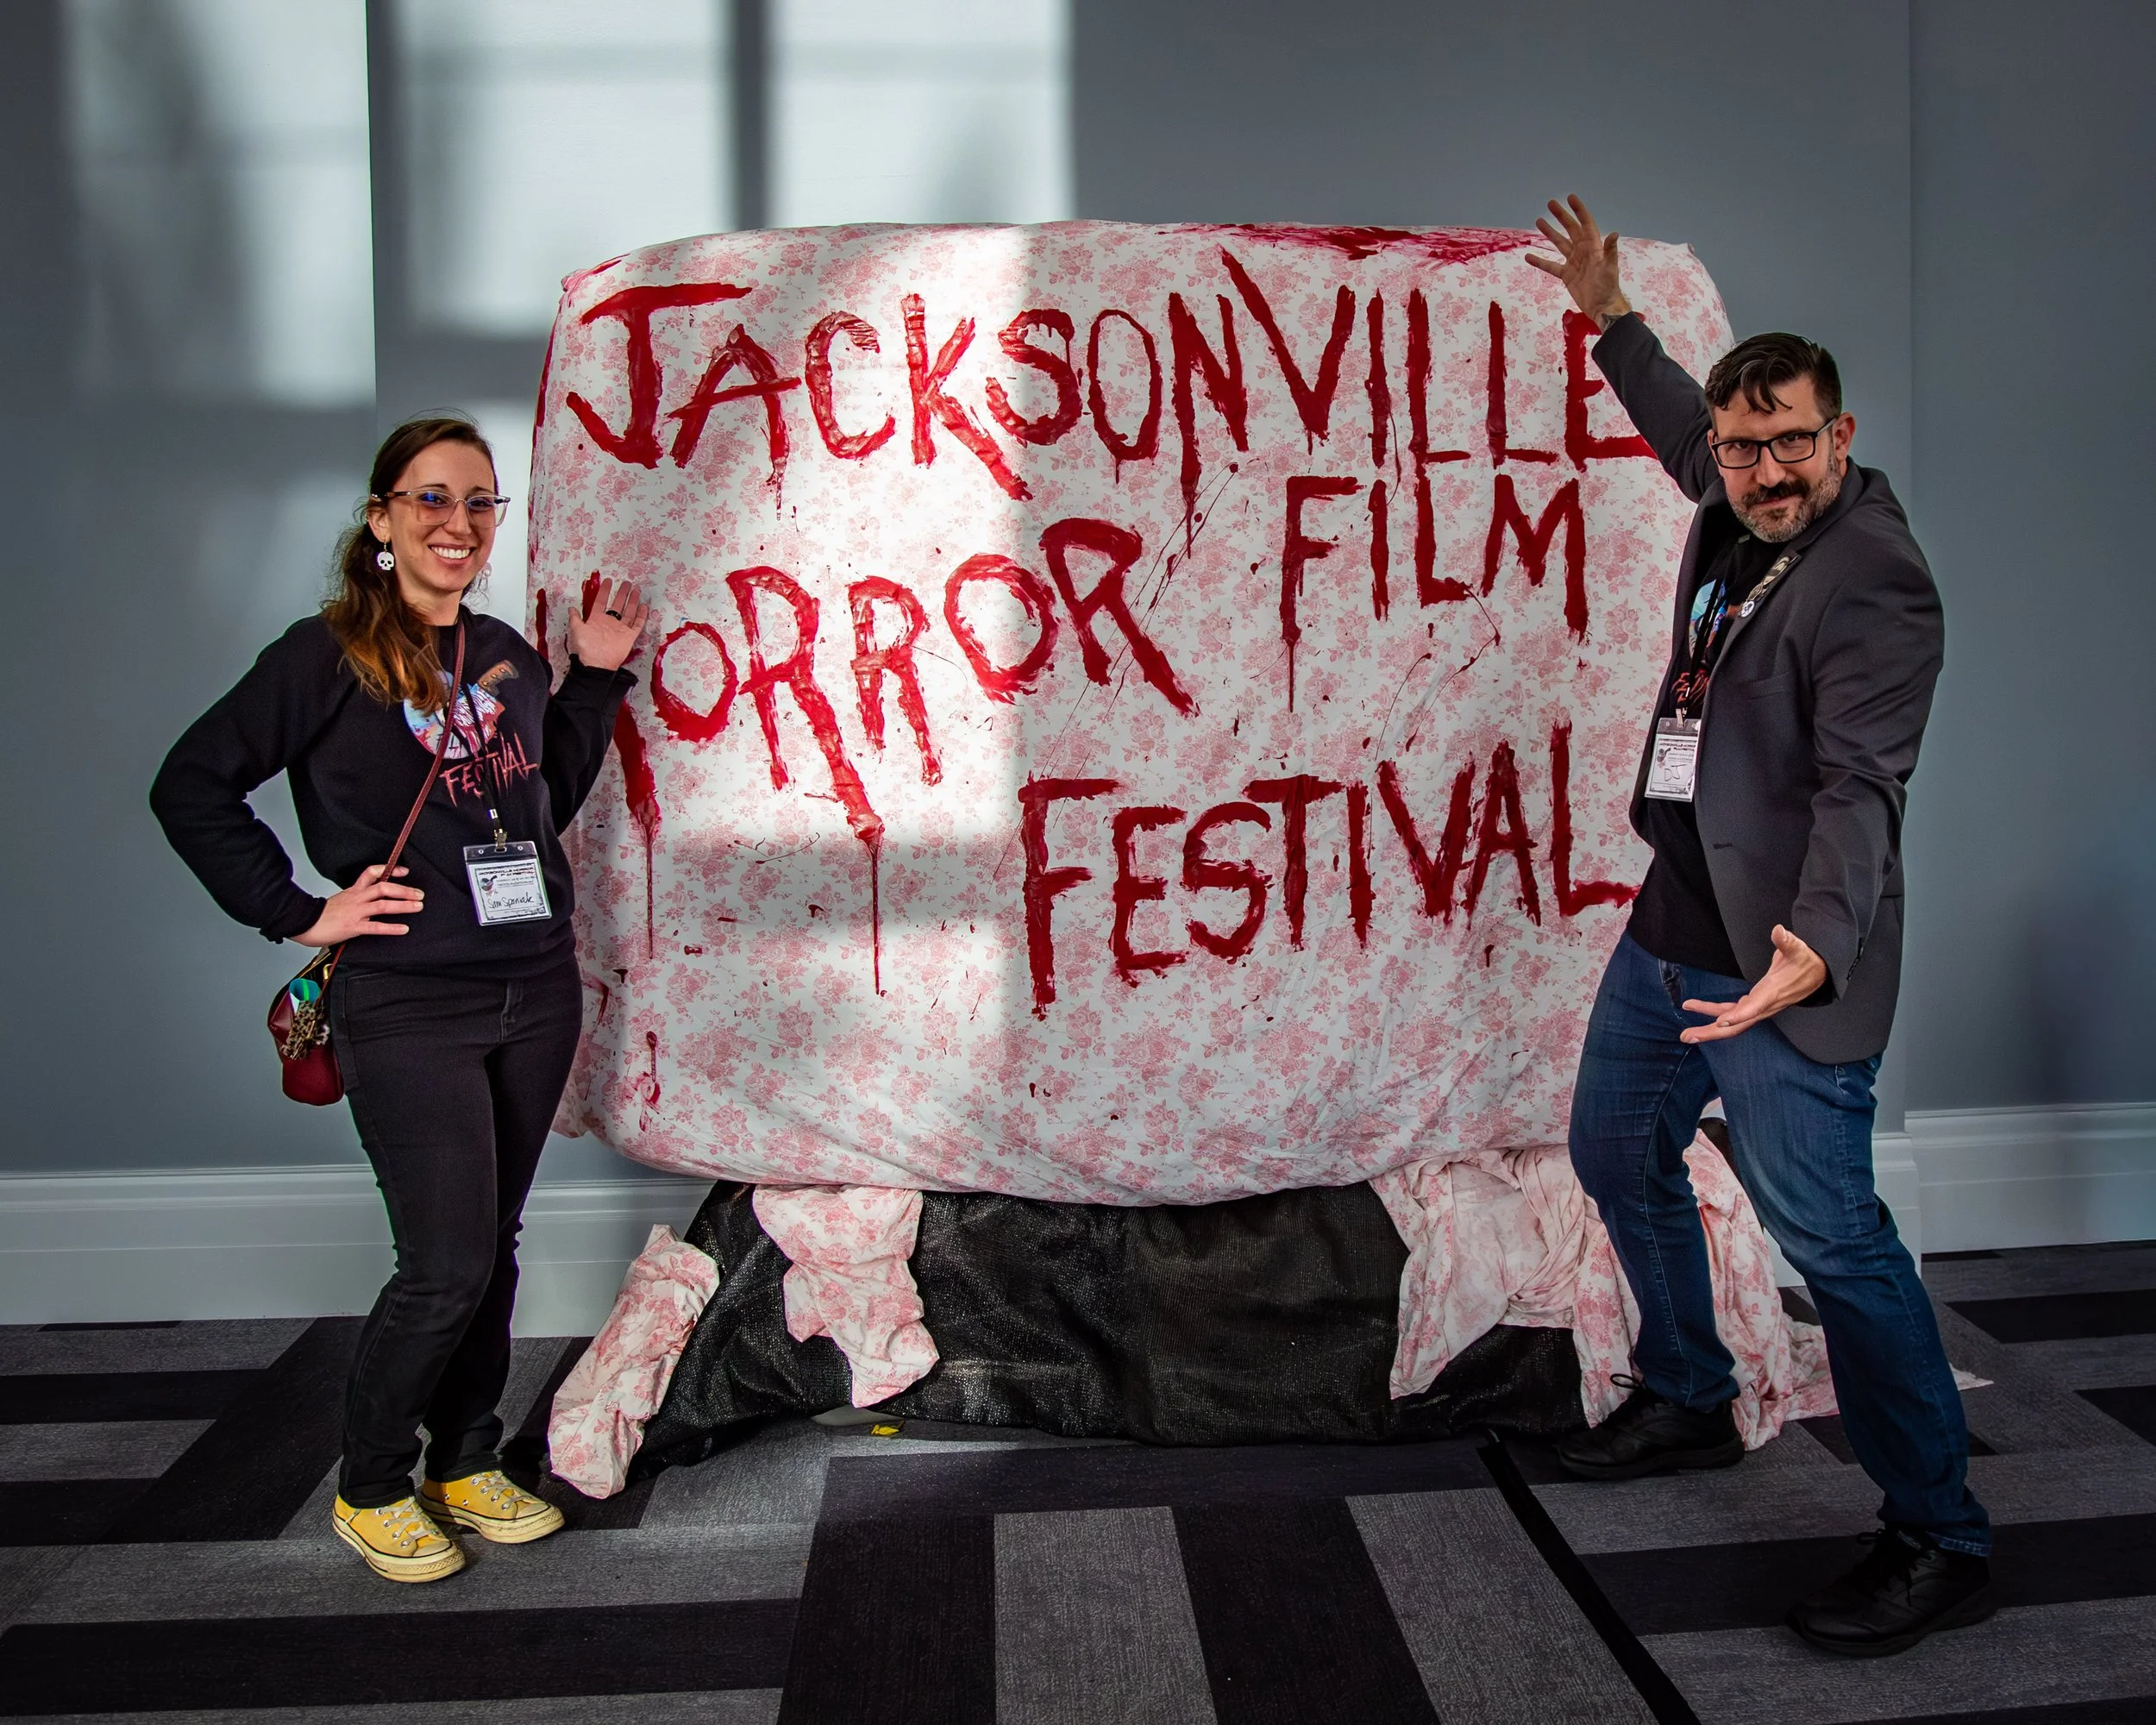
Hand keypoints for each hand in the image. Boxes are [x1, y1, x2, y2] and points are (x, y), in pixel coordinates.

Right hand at [294, 864, 423, 944]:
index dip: (389, 870)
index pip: (371, 873)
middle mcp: (356, 899)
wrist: (303, 923)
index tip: (404, 871)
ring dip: (403, 905)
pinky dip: (391, 927)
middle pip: (383, 888)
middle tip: (419, 894)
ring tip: (418, 907)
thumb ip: (356, 899)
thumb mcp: (341, 900)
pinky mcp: (353, 927)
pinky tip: (403, 929)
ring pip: (383, 904)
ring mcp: (355, 912)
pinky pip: (375, 926)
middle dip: (404, 890)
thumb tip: (372, 899)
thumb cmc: (321, 915)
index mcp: (353, 891)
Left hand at [569, 577, 650, 670]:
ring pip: (628, 611)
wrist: (598, 663)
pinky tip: (643, 606)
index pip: (601, 601)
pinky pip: (637, 624)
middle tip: (627, 583)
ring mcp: (620, 629)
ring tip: (636, 590)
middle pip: (617, 604)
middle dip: (622, 593)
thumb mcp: (577, 630)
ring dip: (632, 601)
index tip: (609, 581)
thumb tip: (571, 608)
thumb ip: (575, 618)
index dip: (605, 591)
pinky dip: (641, 615)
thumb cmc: (587, 647)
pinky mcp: (629, 636)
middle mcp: (609, 622)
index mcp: (597, 619)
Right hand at [1525, 195, 1631, 329]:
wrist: (1601, 307)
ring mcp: (1573, 262)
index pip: (1585, 224)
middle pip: (1570, 229)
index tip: (1570, 198)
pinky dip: (1540, 261)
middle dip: (1561, 216)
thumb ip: (1610, 251)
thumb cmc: (1608, 286)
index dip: (1579, 211)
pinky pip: (1551, 266)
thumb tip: (1614, 233)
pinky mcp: (1566, 275)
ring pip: (1559, 243)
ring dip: (1550, 233)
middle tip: (1550, 203)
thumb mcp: (1609, 267)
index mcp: (1593, 246)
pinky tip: (1528, 257)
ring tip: (1539, 221)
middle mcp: (1583, 251)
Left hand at [1679, 925, 1827, 1043]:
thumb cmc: (1805, 961)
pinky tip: (1698, 1008)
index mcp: (1772, 993)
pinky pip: (1732, 1012)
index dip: (1739, 1015)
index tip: (1721, 1020)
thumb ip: (1787, 941)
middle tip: (1686, 1036)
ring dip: (1709, 1028)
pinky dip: (1714, 1012)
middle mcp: (1764, 1006)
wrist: (1816, 974)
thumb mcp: (1798, 949)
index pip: (1755, 1007)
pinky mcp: (1755, 1005)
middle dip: (1712, 1032)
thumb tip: (1779, 931)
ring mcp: (1759, 1008)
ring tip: (1686, 1034)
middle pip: (1737, 1024)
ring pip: (1732, 1023)